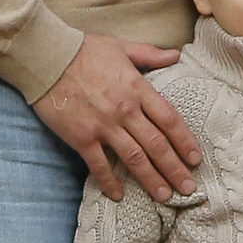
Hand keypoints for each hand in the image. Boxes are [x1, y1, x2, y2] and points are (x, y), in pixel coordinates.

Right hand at [34, 35, 201, 202]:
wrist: (46, 58)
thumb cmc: (83, 50)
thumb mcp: (121, 47)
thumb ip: (150, 54)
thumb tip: (176, 55)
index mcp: (137, 88)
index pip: (169, 120)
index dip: (185, 141)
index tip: (196, 159)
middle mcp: (125, 110)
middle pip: (157, 145)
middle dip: (175, 169)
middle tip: (188, 188)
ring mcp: (103, 126)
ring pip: (134, 159)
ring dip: (151, 179)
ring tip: (165, 196)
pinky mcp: (82, 138)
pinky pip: (99, 165)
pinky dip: (110, 182)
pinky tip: (119, 196)